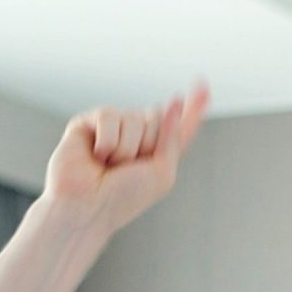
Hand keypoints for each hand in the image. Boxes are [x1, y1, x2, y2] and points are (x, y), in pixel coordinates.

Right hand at [42, 84, 209, 234]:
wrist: (87, 207)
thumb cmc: (123, 198)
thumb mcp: (162, 172)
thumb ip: (173, 138)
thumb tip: (174, 102)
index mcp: (157, 151)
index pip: (179, 125)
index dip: (193, 106)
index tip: (203, 85)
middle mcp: (136, 136)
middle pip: (158, 116)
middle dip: (148, 143)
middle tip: (128, 168)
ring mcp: (112, 128)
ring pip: (133, 117)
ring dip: (125, 148)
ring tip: (109, 165)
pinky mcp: (88, 123)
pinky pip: (109, 116)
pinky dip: (106, 140)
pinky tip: (95, 156)